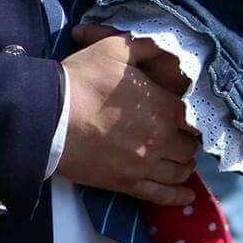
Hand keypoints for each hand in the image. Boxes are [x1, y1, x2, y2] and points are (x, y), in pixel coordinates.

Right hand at [57, 28, 197, 204]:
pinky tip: (185, 194)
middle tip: (178, 137)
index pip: (194, 118)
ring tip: (179, 161)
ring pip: (180, 171)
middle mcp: (161, 139)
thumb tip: (162, 45)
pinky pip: (162, 196)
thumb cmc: (81, 80)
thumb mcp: (113, 50)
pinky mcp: (127, 183)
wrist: (49, 115)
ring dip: (184, 165)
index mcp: (164, 107)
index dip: (189, 116)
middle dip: (187, 141)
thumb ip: (144, 46)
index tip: (181, 115)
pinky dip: (177, 196)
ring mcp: (145, 165)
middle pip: (190, 147)